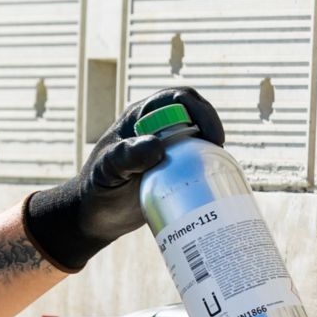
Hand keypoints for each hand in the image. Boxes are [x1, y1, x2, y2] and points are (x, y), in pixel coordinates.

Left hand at [21, 87, 224, 271]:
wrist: (93, 217)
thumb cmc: (96, 189)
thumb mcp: (107, 172)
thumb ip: (125, 157)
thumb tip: (157, 146)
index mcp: (140, 118)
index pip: (177, 99)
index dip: (199, 110)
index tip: (211, 136)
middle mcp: (156, 129)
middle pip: (195, 113)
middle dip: (212, 125)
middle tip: (219, 151)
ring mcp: (166, 149)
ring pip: (199, 137)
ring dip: (213, 147)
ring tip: (222, 168)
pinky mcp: (174, 170)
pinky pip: (198, 161)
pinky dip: (211, 167)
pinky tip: (218, 183)